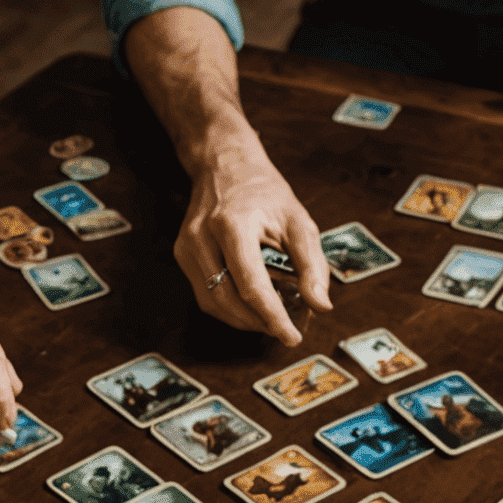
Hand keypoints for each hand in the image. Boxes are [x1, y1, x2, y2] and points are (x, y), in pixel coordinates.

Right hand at [176, 135, 330, 344]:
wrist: (225, 165)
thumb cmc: (263, 192)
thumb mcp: (298, 221)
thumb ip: (312, 265)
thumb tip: (320, 305)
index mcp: (232, 223)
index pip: (251, 284)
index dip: (272, 317)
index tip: (292, 337)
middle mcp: (203, 236)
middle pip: (229, 300)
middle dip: (259, 322)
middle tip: (285, 330)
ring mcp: (187, 246)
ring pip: (214, 304)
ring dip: (244, 321)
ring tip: (270, 320)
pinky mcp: (182, 255)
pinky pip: (205, 297)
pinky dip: (229, 310)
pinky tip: (249, 308)